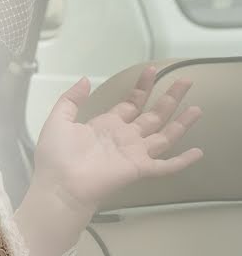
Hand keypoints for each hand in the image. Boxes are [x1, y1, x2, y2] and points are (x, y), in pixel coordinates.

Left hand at [31, 67, 202, 215]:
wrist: (59, 185)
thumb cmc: (56, 156)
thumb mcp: (58, 120)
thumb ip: (71, 99)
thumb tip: (85, 79)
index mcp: (106, 125)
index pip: (130, 103)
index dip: (142, 88)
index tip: (151, 71)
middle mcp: (124, 138)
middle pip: (153, 115)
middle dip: (169, 98)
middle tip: (185, 81)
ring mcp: (133, 154)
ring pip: (164, 136)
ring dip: (181, 123)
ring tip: (197, 108)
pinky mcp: (139, 169)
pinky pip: (165, 166)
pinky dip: (182, 161)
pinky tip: (198, 152)